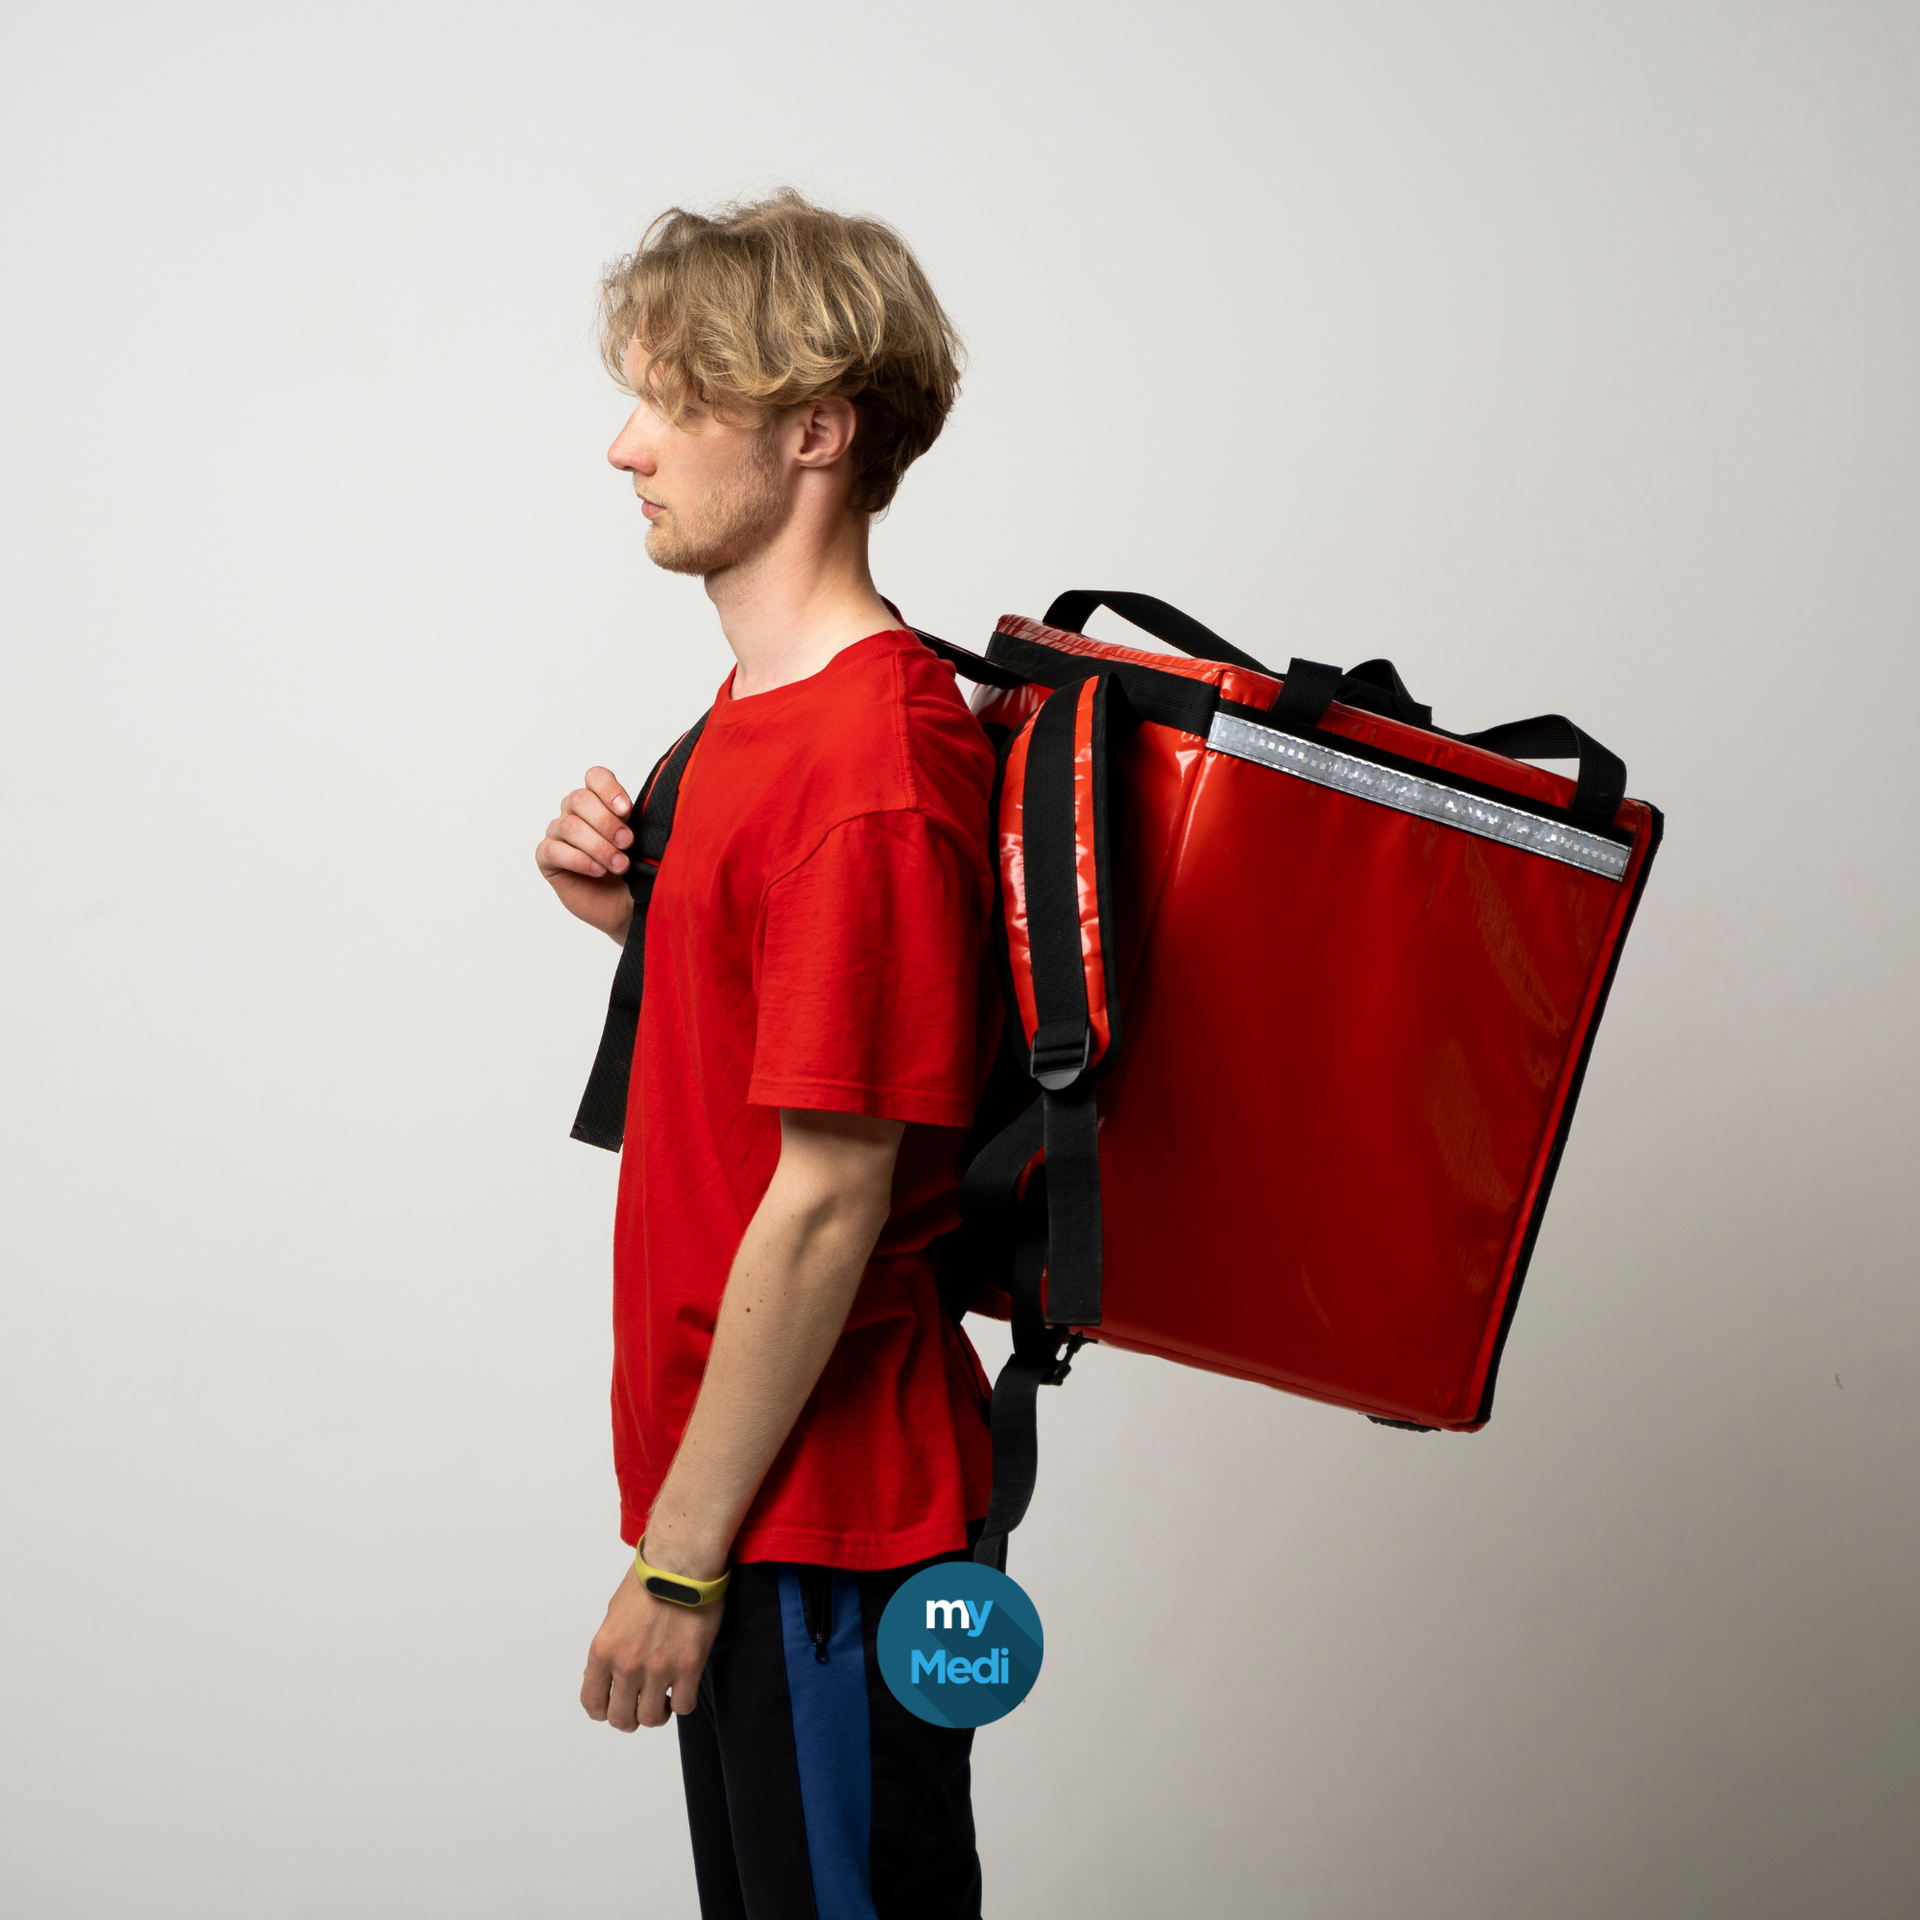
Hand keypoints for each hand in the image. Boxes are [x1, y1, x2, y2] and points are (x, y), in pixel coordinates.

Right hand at [537, 768, 635, 941]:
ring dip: (598, 846)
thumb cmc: (636, 871)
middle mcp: (576, 812)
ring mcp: (559, 834)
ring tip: (620, 865)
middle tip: (628, 843)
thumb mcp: (646, 845)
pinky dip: (578, 860)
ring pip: (569, 826)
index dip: (609, 789)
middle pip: (579, 799)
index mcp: (600, 801)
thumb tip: (659, 813)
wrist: (628, 907)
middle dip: (607, 822)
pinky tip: (598, 871)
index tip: (626, 809)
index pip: (595, 777)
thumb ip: (644, 825)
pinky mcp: (547, 858)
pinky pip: (553, 850)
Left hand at [581, 1563, 724, 1730]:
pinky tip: (683, 1688)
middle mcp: (627, 1664)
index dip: (602, 1711)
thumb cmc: (648, 1580)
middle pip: (621, 1719)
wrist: (682, 1562)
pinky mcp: (689, 1666)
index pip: (592, 1702)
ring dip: (657, 1713)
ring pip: (651, 1718)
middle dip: (630, 1717)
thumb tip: (602, 1675)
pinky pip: (683, 1706)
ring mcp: (658, 1668)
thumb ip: (608, 1648)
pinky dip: (682, 1702)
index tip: (613, 1706)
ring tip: (663, 1699)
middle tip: (641, 1704)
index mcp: (603, 1650)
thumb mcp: (613, 1613)